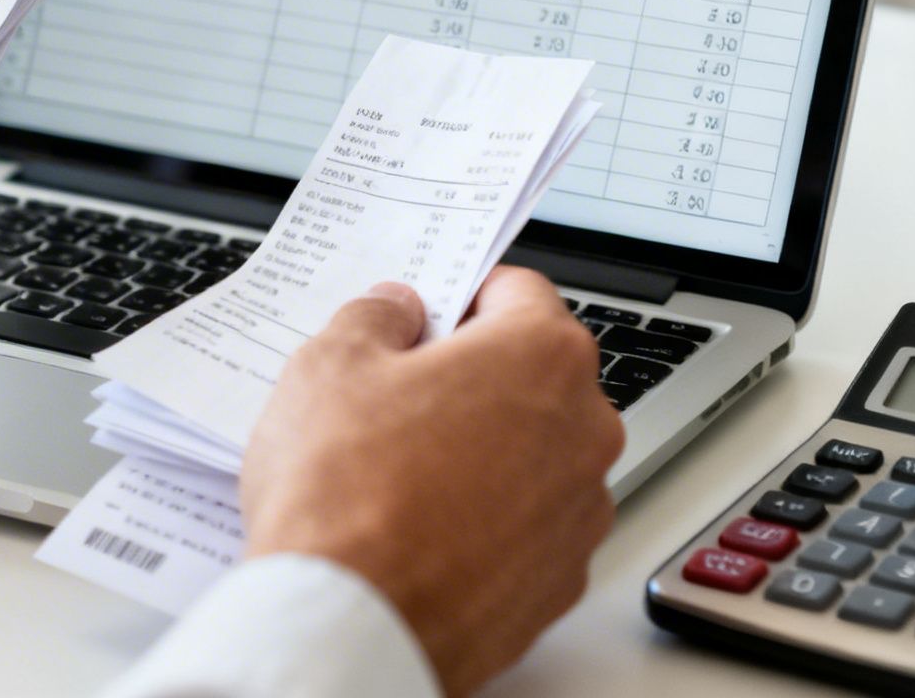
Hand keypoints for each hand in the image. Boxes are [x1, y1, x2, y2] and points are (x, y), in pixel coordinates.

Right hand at [239, 267, 624, 697]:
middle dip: (474, 377)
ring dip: (486, 450)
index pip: (517, 291)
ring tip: (404, 473)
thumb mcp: (330, 365)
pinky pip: (528, 526)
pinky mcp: (560, 580)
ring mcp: (579, 513)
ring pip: (535, 454)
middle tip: (399, 396)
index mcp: (541, 357)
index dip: (462, 294)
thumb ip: (375, 317)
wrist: (351, 624)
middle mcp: (584, 431)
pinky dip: (489, 520)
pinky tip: (425, 528)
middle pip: (533, 375)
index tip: (428, 314)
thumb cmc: (345, 496)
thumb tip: (396, 310)